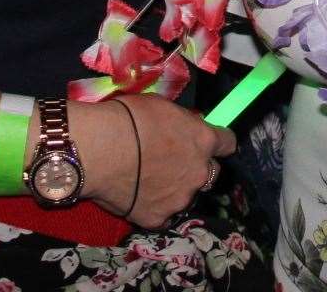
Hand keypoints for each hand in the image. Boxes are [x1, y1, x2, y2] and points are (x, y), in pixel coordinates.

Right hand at [69, 95, 233, 229]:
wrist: (98, 149)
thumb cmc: (128, 119)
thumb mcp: (162, 106)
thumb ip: (182, 122)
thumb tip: (187, 127)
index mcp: (203, 141)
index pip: (227, 143)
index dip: (218, 142)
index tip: (208, 143)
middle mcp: (199, 172)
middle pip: (210, 173)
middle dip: (196, 168)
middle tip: (172, 163)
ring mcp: (180, 199)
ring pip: (185, 195)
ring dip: (175, 189)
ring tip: (147, 181)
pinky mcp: (158, 218)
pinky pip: (162, 215)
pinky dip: (154, 208)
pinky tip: (138, 198)